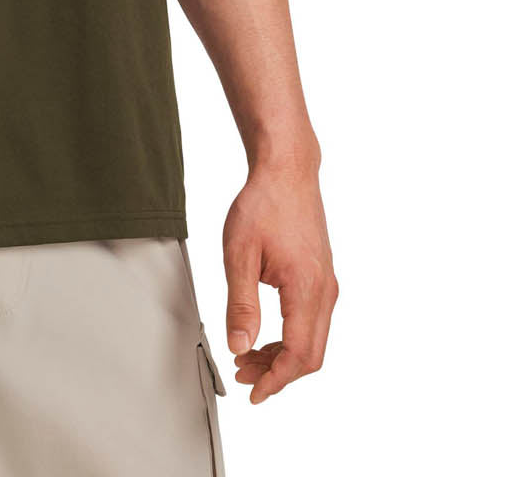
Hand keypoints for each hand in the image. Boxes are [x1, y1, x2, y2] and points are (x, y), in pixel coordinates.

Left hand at [222, 157, 338, 403]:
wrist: (287, 172)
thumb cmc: (263, 204)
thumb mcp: (239, 253)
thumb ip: (241, 304)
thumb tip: (240, 346)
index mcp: (307, 289)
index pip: (298, 354)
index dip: (276, 380)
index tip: (253, 393)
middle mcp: (325, 291)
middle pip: (310, 354)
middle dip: (277, 373)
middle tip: (243, 375)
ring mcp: (327, 284)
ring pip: (312, 340)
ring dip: (282, 356)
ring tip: (247, 357)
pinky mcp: (321, 277)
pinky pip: (312, 321)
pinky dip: (290, 336)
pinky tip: (264, 335)